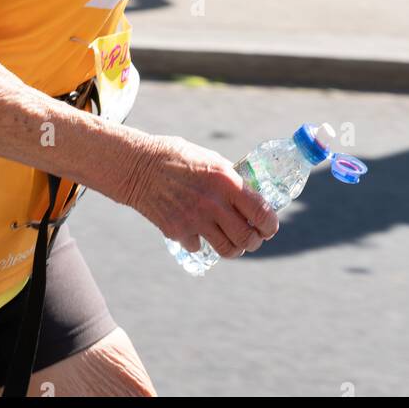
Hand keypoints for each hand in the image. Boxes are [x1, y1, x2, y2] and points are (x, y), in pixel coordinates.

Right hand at [119, 131, 278, 258]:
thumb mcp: (211, 160)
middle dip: (254, 241)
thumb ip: (231, 179)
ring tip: (231, 241)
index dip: (270, 225)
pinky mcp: (177, 231)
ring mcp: (194, 220)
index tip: (268, 226)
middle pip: (247, 239)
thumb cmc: (178, 157)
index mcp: (227, 181)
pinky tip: (196, 229)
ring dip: (233, 248)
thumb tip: (251, 195)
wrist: (138, 166)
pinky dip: (201, 242)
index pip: (262, 213)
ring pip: (227, 250)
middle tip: (252, 237)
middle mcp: (213, 203)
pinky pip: (199, 246)